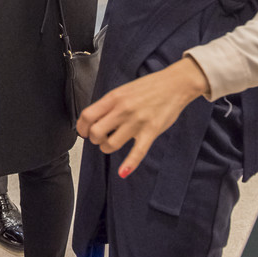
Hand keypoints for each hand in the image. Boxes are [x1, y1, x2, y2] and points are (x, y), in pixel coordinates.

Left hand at [77, 57, 208, 176]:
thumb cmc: (149, 87)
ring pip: (112, 144)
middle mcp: (123, 109)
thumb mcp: (123, 90)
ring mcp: (137, 122)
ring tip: (111, 144)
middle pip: (96, 132)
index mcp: (114, 98)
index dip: (81, 127)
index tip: (84, 132)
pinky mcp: (151, 132)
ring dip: (107, 148)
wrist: (175, 84)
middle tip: (99, 138)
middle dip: (94, 139)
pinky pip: (137, 152)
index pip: (87, 116)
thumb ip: (109, 104)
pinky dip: (129, 164)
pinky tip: (123, 172)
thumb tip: (94, 119)